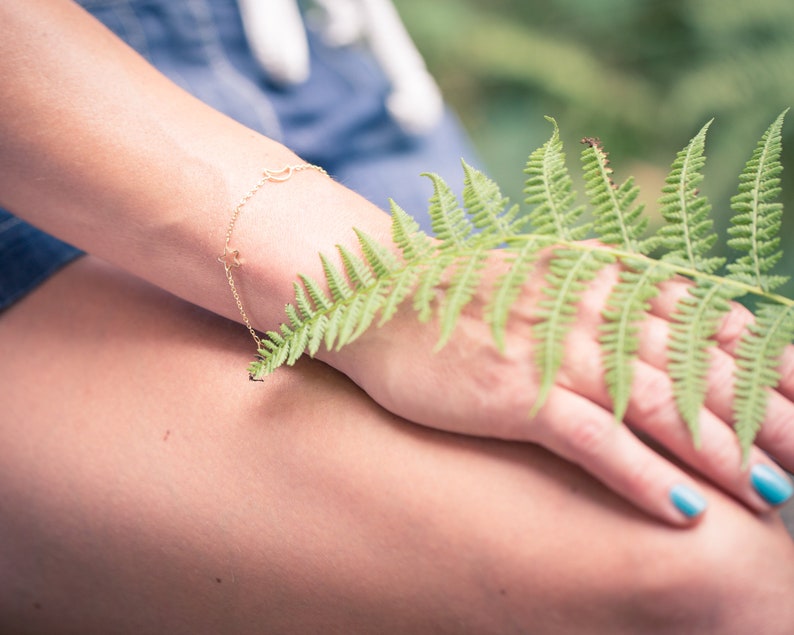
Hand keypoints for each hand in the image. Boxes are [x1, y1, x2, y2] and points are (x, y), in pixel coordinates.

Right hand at [321, 245, 793, 525]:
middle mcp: (585, 310)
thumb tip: (645, 321)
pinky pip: (590, 437)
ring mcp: (550, 350)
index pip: (700, 318)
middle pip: (695, 364)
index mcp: (597, 278)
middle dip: (762, 412)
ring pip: (657, 403)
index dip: (762, 359)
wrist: (380, 292)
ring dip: (719, 450)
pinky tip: (681, 508)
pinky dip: (639, 473)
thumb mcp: (538, 281)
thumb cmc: (458, 294)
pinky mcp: (512, 391)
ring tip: (772, 491)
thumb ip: (596, 296)